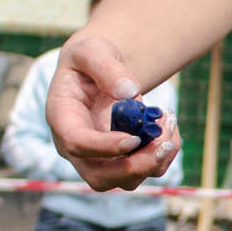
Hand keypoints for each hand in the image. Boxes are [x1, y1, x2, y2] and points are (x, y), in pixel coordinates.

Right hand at [47, 26, 179, 190]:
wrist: (97, 71)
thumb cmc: (89, 59)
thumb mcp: (92, 50)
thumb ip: (107, 68)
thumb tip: (129, 92)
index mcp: (62, 119)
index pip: (76, 144)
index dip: (105, 148)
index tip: (134, 139)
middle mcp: (77, 147)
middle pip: (99, 178)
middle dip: (135, 167)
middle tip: (163, 142)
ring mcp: (99, 158)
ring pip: (127, 180)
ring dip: (155, 159)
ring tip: (169, 122)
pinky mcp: (122, 160)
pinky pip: (146, 170)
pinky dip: (164, 153)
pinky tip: (169, 126)